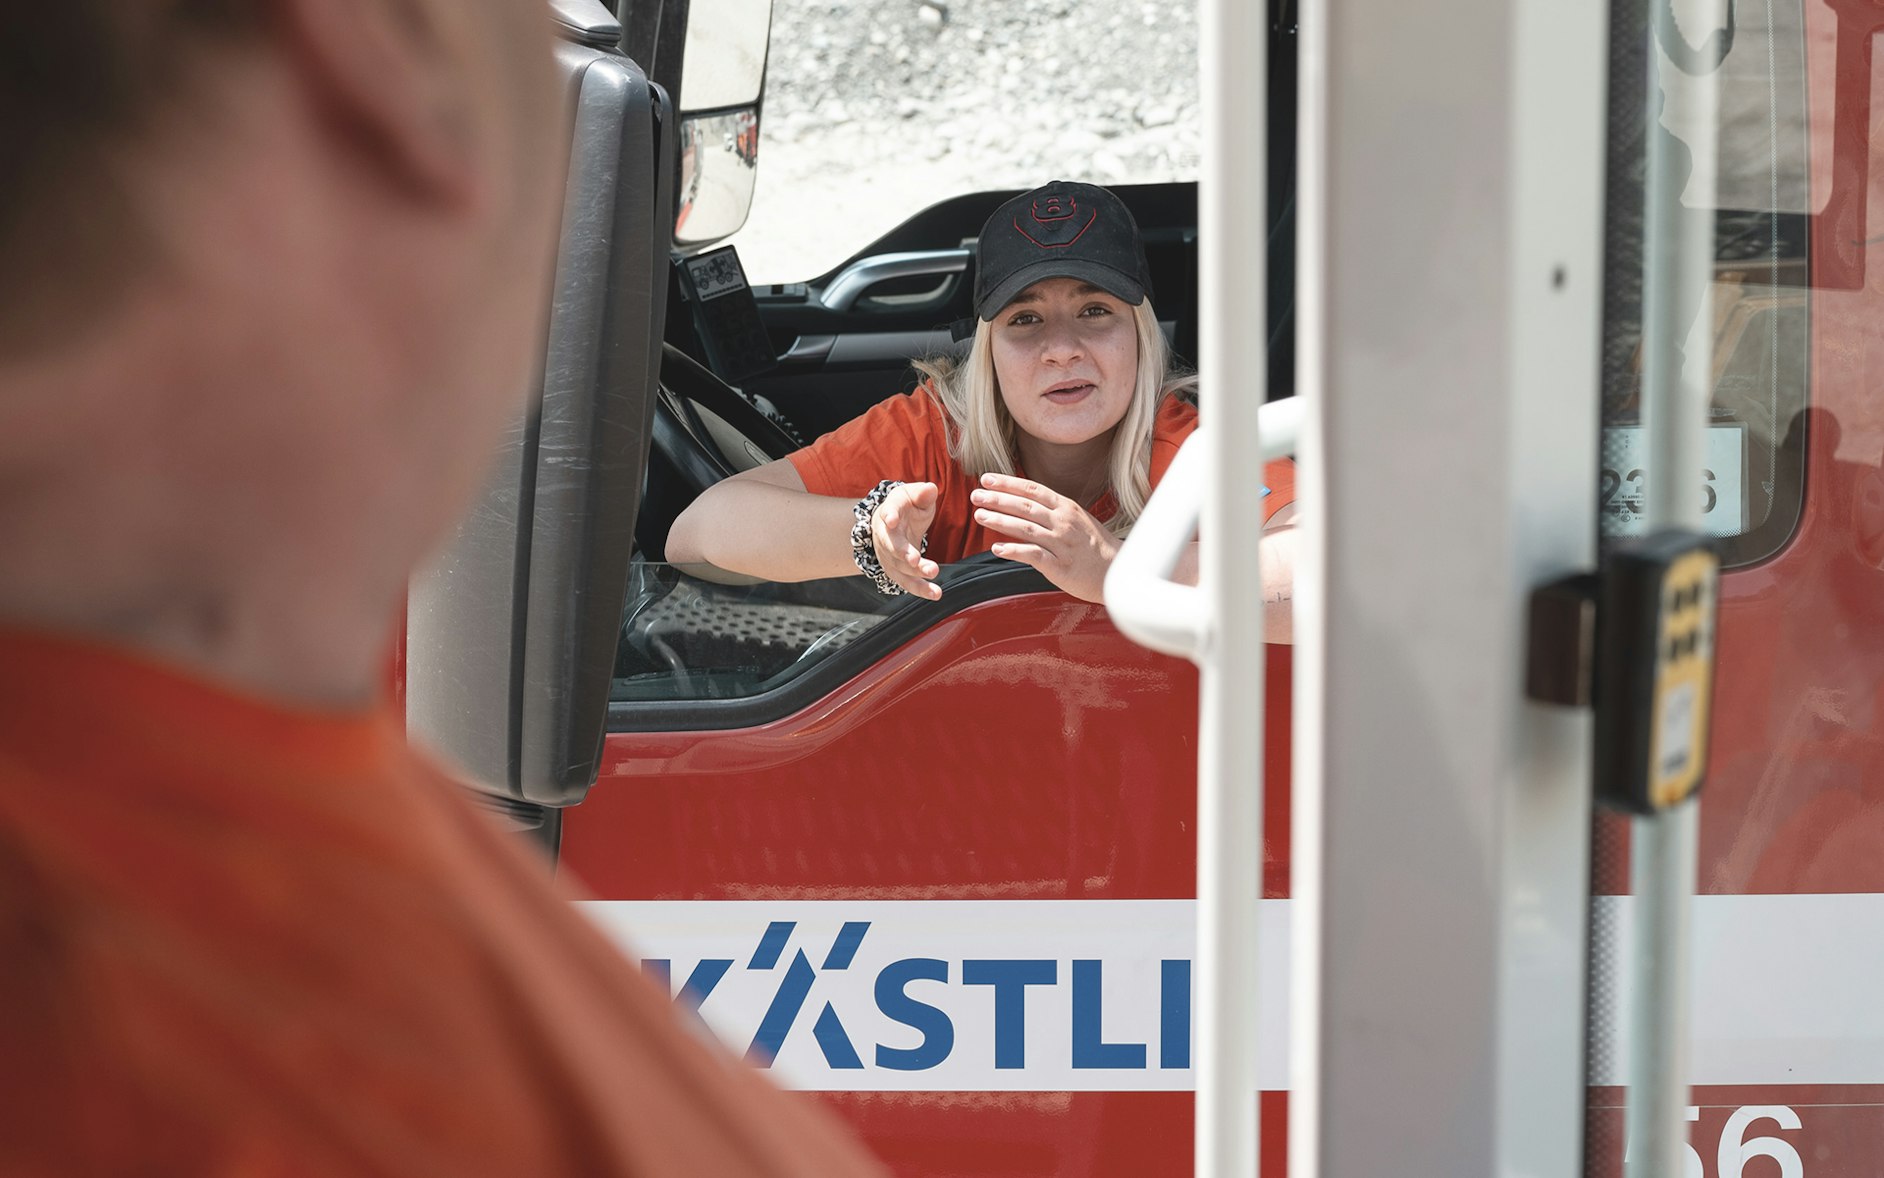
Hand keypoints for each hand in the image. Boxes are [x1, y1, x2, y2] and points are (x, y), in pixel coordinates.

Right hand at [873, 481, 941, 599]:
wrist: (892, 522)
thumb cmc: (905, 506)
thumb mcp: (913, 495)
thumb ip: (923, 493)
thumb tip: (930, 489)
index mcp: (890, 511)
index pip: (887, 512)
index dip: (889, 516)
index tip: (891, 520)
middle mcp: (885, 535)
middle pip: (892, 546)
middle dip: (904, 554)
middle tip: (917, 560)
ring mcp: (888, 555)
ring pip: (899, 568)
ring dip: (915, 576)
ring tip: (933, 579)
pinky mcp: (896, 569)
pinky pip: (907, 582)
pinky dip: (920, 589)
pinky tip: (935, 594)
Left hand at [972, 473, 1117, 602]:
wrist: (1116, 571)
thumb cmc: (1094, 546)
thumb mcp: (1076, 519)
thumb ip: (1051, 511)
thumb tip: (1022, 503)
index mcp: (1066, 507)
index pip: (1032, 490)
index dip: (1008, 483)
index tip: (986, 478)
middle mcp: (1063, 522)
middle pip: (1026, 506)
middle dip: (998, 499)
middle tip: (976, 495)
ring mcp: (1062, 544)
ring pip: (1026, 528)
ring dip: (1001, 521)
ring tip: (980, 516)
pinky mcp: (1060, 566)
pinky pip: (1034, 556)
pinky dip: (1014, 551)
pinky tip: (997, 548)